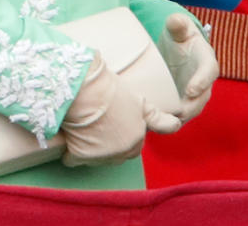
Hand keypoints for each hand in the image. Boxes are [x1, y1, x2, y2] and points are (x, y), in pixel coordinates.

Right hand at [60, 51, 146, 166]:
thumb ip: (156, 118)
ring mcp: (103, 155)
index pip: (135, 147)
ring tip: (86, 128)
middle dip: (110, 146)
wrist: (87, 88)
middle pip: (117, 154)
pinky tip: (71, 136)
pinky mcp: (82, 156)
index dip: (125, 137)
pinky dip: (70, 152)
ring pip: (96, 158)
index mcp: (138, 135)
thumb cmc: (111, 88)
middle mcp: (124, 149)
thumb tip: (177, 125)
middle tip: (99, 127)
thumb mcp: (140, 102)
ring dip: (91, 150)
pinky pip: (73, 160)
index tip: (117, 129)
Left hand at [156, 12, 217, 122]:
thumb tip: (175, 20)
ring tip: (162, 121)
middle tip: (177, 112)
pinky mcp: (180, 107)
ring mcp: (193, 98)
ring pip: (188, 113)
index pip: (209, 72)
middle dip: (190, 107)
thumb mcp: (179, 28)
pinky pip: (175, 118)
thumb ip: (178, 24)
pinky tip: (150, 123)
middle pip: (201, 99)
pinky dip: (165, 122)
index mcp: (207, 62)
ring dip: (177, 119)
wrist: (176, 53)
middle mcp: (203, 84)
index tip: (191, 90)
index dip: (202, 82)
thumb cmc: (179, 38)